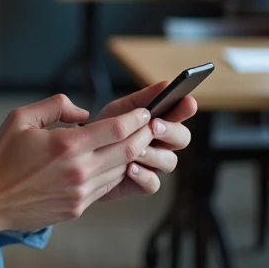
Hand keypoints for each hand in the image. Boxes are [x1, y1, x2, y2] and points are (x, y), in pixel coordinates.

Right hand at [0, 94, 154, 233]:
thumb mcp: (21, 117)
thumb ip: (56, 106)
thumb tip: (83, 113)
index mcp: (67, 145)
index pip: (118, 129)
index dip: (136, 119)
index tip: (145, 111)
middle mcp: (79, 171)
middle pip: (128, 151)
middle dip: (144, 135)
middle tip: (151, 125)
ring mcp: (80, 193)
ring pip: (120, 171)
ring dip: (132, 155)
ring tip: (137, 142)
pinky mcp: (77, 208)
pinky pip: (106, 188)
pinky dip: (115, 173)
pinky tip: (114, 162)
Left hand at [93, 82, 195, 200]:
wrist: (82, 154)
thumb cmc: (105, 127)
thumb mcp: (121, 109)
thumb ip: (144, 98)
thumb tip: (166, 83)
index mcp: (161, 121)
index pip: (181, 113)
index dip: (186, 108)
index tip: (186, 101)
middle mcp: (162, 143)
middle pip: (183, 138)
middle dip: (171, 131)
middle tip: (155, 125)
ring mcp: (154, 164)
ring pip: (170, 161)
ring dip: (154, 154)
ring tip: (137, 150)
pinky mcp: (142, 183)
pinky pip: (153, 184)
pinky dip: (143, 176)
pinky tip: (130, 168)